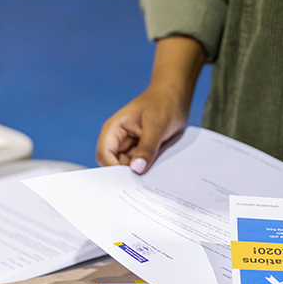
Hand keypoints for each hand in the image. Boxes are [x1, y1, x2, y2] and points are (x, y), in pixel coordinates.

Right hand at [96, 36, 205, 172]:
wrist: (177, 95)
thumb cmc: (164, 102)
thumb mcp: (157, 125)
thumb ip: (147, 148)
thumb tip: (137, 170)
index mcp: (114, 130)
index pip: (105, 155)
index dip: (113, 170)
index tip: (129, 182)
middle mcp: (119, 140)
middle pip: (115, 166)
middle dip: (126, 176)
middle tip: (142, 188)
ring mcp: (132, 146)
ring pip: (129, 169)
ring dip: (139, 175)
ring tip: (151, 183)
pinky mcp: (144, 151)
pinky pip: (142, 166)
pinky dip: (148, 171)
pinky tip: (157, 176)